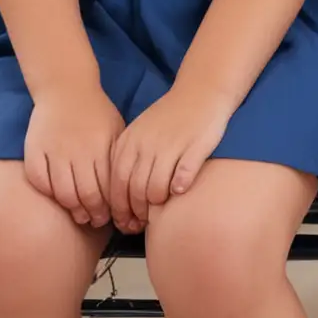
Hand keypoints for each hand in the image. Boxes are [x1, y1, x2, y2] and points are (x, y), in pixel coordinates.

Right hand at [24, 83, 124, 226]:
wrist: (66, 88)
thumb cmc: (96, 112)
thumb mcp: (117, 130)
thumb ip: (118, 158)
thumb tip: (128, 189)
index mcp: (102, 147)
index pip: (108, 188)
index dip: (110, 208)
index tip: (111, 216)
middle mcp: (79, 151)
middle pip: (86, 194)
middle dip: (94, 214)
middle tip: (96, 220)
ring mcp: (55, 151)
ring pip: (63, 193)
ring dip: (72, 209)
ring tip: (79, 215)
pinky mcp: (34, 150)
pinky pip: (39, 180)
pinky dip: (48, 193)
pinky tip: (57, 198)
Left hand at [107, 81, 233, 230]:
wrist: (201, 91)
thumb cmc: (169, 116)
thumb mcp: (140, 132)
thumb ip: (128, 160)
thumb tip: (121, 197)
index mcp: (129, 142)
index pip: (116, 184)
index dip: (119, 208)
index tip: (124, 222)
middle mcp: (145, 146)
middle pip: (134, 191)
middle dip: (135, 214)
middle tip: (140, 225)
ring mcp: (169, 147)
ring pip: (155, 190)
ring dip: (156, 206)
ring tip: (160, 212)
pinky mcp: (194, 148)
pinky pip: (182, 179)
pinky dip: (179, 188)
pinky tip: (180, 190)